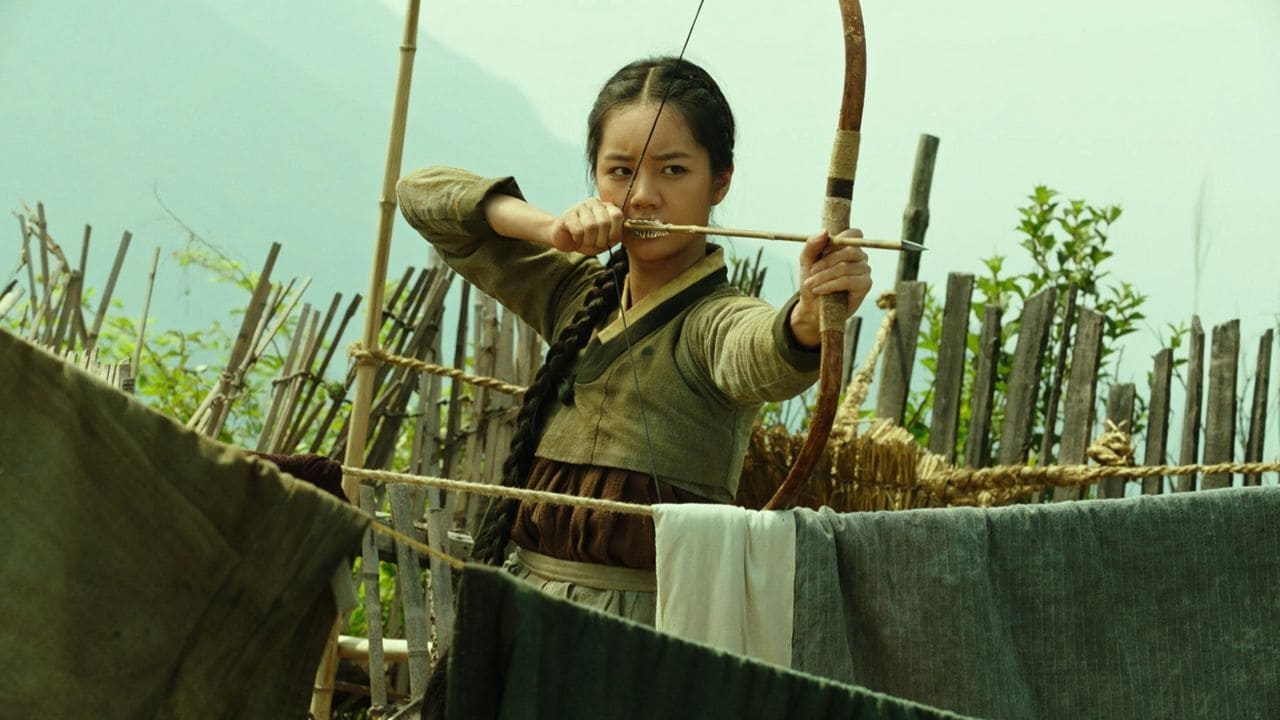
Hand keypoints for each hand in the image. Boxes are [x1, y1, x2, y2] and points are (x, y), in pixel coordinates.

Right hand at [547, 198, 623, 255]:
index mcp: (606, 207)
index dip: (614, 233)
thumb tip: (623, 232)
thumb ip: (615, 236)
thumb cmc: (587, 239)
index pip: (617, 215)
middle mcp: (594, 203)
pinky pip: (578, 230)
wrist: (565, 239)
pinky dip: (578, 239)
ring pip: (591, 226)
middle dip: (601, 240)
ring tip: (585, 241)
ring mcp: (581, 207)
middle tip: (594, 244)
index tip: (608, 240)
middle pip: (604, 222)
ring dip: (589, 240)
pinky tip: (575, 238)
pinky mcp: (568, 215)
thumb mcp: (605, 240)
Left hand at [789, 228, 871, 347]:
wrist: (812, 307)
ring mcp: (865, 270)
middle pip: (849, 251)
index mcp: (849, 247)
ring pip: (845, 267)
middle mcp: (861, 257)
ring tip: (811, 284)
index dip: (839, 239)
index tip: (820, 251)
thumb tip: (825, 231)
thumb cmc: (812, 281)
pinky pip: (848, 280)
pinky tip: (819, 290)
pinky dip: (830, 285)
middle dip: (826, 261)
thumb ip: (813, 244)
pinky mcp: (865, 285)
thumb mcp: (807, 260)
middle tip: (811, 271)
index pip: (854, 234)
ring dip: (824, 276)